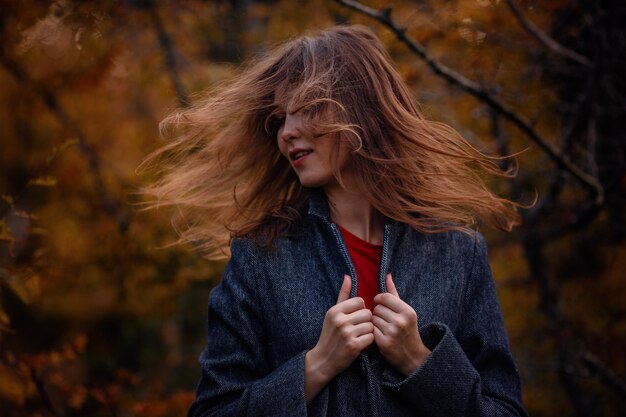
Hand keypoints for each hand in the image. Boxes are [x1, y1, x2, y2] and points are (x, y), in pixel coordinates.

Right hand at [304, 275, 373, 400]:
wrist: (323, 359)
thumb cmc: (330, 334)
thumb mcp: (333, 314)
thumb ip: (343, 295)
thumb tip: (348, 276)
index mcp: (335, 311)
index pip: (360, 301)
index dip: (361, 310)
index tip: (355, 318)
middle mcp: (340, 320)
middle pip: (367, 313)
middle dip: (365, 321)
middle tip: (358, 329)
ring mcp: (346, 333)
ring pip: (371, 325)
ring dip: (368, 332)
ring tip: (358, 336)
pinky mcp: (353, 346)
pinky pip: (371, 337)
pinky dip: (368, 342)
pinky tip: (360, 344)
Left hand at [372, 273, 430, 375]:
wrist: (412, 356)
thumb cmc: (407, 330)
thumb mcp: (405, 311)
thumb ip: (394, 293)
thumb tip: (387, 275)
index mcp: (408, 311)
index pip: (384, 297)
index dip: (379, 299)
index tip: (379, 304)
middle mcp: (401, 321)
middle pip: (377, 308)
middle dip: (377, 312)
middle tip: (382, 318)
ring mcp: (392, 332)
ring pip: (372, 318)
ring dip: (374, 322)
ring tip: (381, 326)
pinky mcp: (384, 343)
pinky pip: (371, 330)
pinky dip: (373, 332)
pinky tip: (379, 335)